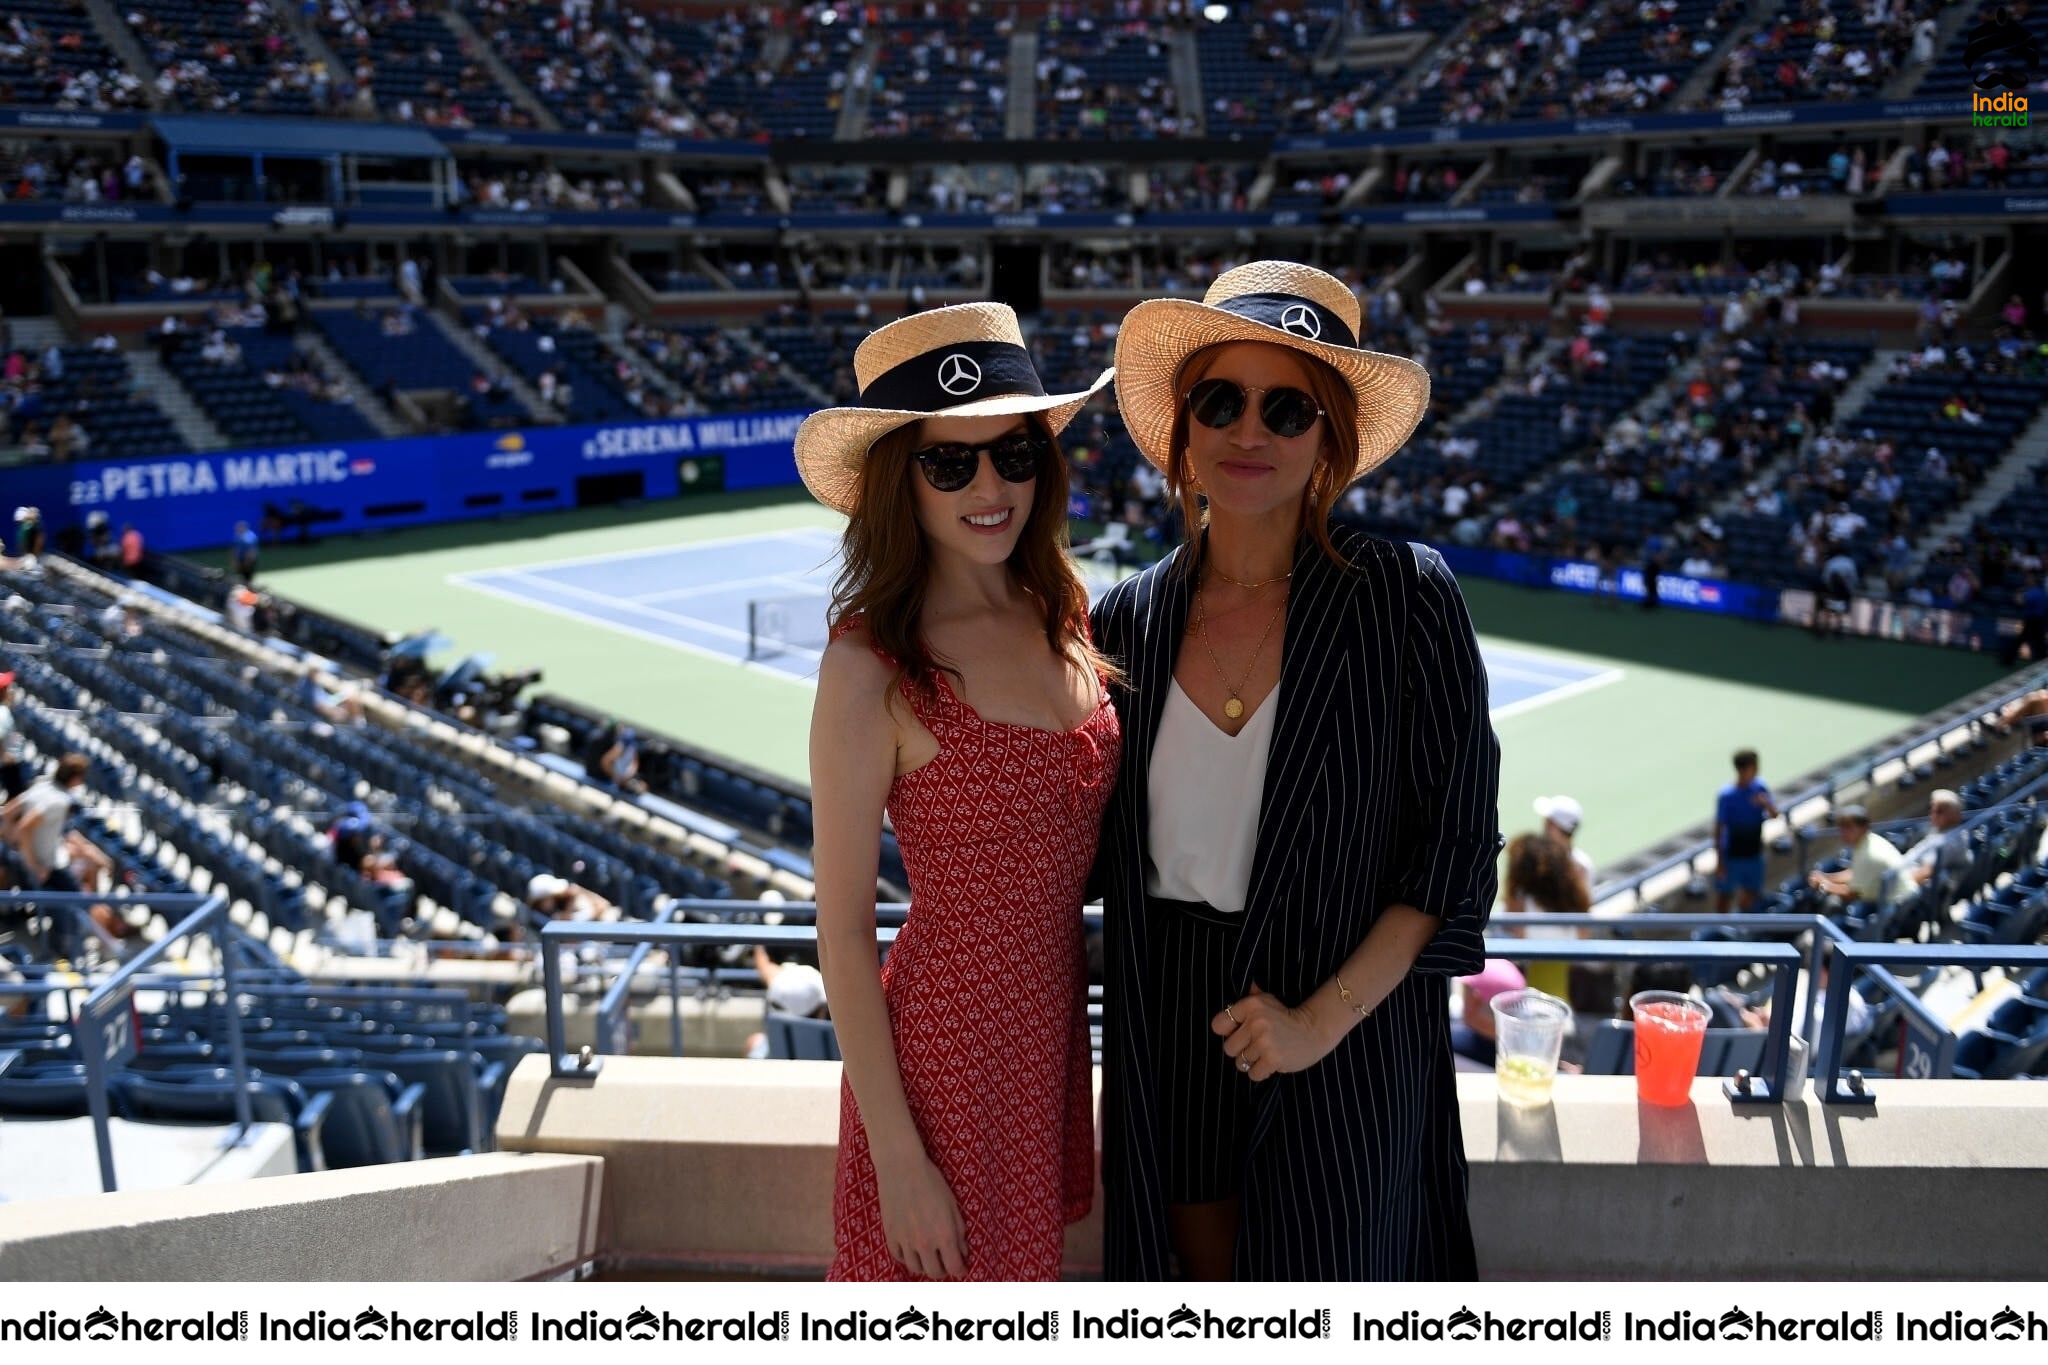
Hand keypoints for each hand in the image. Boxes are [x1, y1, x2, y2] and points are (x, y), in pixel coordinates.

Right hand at [874, 1147, 968, 1279]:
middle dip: (943, 1270)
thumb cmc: (932, 1182)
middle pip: (935, 1272)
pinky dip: (907, 1257)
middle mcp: (924, 1243)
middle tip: (945, 1262)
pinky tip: (912, 1250)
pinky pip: (899, 1257)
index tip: (962, 1267)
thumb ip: (959, 1231)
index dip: (960, 1270)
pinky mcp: (890, 1235)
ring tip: (928, 1257)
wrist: (902, 1168)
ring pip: (916, 1268)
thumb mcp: (953, 1205)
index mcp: (944, 1235)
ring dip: (924, 1265)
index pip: (954, 1267)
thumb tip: (963, 1251)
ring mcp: (905, 1241)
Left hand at [1213, 982, 1339, 1082]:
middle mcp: (1255, 1022)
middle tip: (1255, 1046)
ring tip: (1265, 1053)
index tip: (1240, 1032)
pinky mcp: (1273, 1059)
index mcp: (1251, 1005)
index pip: (1218, 1025)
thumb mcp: (1267, 1000)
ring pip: (1241, 1063)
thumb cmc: (1287, 1016)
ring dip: (1252, 1062)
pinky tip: (1270, 1062)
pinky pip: (1253, 1074)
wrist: (1314, 1029)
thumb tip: (1241, 985)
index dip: (1228, 1032)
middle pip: (1228, 1048)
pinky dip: (1261, 1072)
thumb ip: (1249, 995)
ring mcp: (1264, 1041)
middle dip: (1240, 1050)